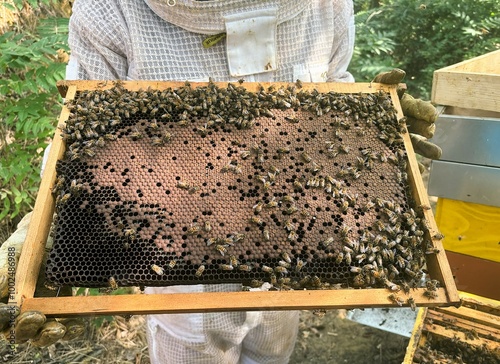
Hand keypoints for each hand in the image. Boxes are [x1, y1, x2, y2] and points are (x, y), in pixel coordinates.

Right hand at [0, 213, 85, 346]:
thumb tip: (2, 283)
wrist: (49, 241)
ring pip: (41, 335)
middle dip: (27, 328)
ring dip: (49, 335)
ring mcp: (41, 315)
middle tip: (38, 318)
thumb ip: (6, 270)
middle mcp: (19, 315)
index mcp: (4, 302)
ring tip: (59, 329)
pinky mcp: (61, 312)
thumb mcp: (13, 254)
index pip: (0, 318)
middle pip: (19, 333)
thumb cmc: (25, 248)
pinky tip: (77, 326)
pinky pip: (65, 327)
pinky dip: (71, 329)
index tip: (13, 310)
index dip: (3, 317)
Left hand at [373, 69, 441, 168]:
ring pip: (416, 144)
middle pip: (421, 127)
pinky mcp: (391, 152)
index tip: (432, 115)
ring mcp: (400, 139)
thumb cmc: (369, 97)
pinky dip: (411, 166)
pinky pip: (404, 160)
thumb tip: (401, 74)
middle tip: (429, 131)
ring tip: (437, 154)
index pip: (421, 109)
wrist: (352, 112)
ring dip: (427, 149)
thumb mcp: (377, 85)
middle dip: (426, 129)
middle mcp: (407, 124)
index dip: (427, 112)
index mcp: (407, 107)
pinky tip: (418, 171)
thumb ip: (388, 78)